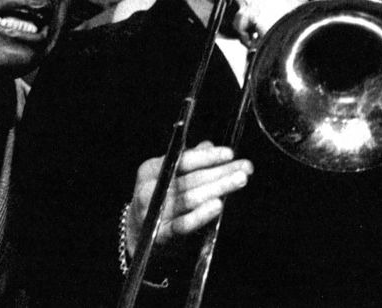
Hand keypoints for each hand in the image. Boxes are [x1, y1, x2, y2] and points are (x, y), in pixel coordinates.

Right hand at [126, 141, 253, 256]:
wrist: (136, 235)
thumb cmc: (159, 198)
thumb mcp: (169, 176)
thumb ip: (189, 161)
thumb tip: (209, 145)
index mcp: (151, 170)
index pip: (182, 159)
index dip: (208, 156)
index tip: (230, 154)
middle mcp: (148, 190)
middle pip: (189, 179)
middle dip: (220, 172)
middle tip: (245, 168)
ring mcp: (153, 213)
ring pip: (189, 199)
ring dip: (217, 189)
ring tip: (239, 181)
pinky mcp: (160, 236)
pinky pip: (183, 224)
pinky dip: (201, 214)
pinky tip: (218, 205)